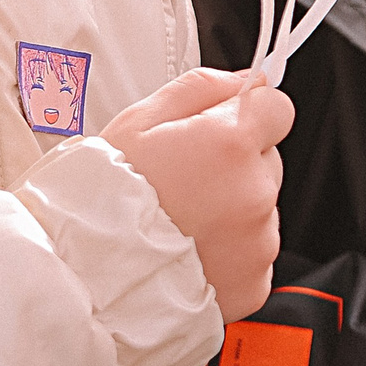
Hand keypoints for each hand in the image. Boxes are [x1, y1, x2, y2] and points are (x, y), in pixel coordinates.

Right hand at [101, 67, 291, 317]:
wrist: (87, 278)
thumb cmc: (103, 199)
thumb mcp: (137, 121)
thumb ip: (199, 89)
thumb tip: (244, 81)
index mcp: (229, 143)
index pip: (278, 108)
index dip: (249, 113)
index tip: (223, 126)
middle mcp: (254, 192)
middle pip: (267, 161)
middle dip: (235, 165)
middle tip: (182, 181)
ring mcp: (258, 243)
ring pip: (261, 210)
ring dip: (232, 211)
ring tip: (179, 223)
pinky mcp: (254, 284)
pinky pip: (254, 255)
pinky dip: (229, 254)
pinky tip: (188, 253)